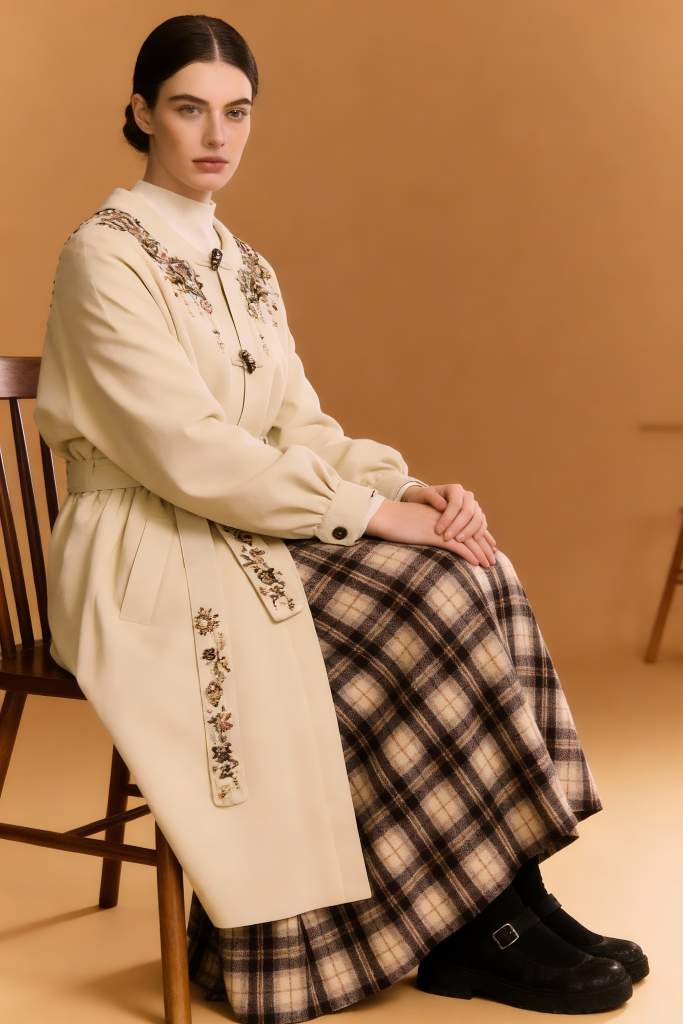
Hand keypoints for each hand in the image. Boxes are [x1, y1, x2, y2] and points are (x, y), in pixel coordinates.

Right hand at [365, 497, 495, 566]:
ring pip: (468, 540)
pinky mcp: (437, 535)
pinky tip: (476, 562)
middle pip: (471, 533)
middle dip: (483, 547)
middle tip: (492, 560)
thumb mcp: (417, 525)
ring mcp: (443, 526)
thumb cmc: (397, 523)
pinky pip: (457, 546)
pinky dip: (468, 554)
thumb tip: (436, 540)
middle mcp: (447, 518)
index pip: (467, 526)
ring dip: (480, 553)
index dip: (479, 538)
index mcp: (444, 515)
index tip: (487, 549)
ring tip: (488, 564)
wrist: (386, 517)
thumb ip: (429, 530)